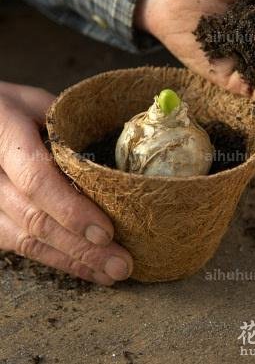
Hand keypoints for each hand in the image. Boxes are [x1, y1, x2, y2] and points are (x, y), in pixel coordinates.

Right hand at [0, 82, 132, 283]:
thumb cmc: (10, 108)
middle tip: (120, 264)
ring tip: (110, 273)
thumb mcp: (36, 103)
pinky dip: (56, 259)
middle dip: (81, 247)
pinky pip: (20, 245)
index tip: (105, 232)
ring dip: (72, 260)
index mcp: (4, 134)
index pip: (37, 180)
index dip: (70, 210)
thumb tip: (111, 163)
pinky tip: (84, 268)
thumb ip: (66, 130)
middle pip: (35, 218)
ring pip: (27, 239)